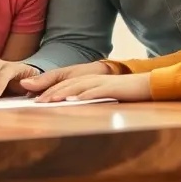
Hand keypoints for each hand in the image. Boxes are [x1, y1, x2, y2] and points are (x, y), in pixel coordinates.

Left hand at [35, 73, 152, 102]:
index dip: (48, 90)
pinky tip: (73, 101)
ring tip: (48, 100)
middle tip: (35, 102)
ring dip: (61, 93)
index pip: (63, 84)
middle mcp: (91, 78)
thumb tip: (70, 103)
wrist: (146, 84)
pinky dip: (83, 96)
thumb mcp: (101, 93)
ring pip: (77, 86)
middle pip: (66, 84)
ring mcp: (100, 82)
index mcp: (87, 79)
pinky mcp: (111, 88)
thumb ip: (86, 95)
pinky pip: (94, 92)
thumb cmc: (123, 91)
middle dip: (49, 92)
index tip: (34, 99)